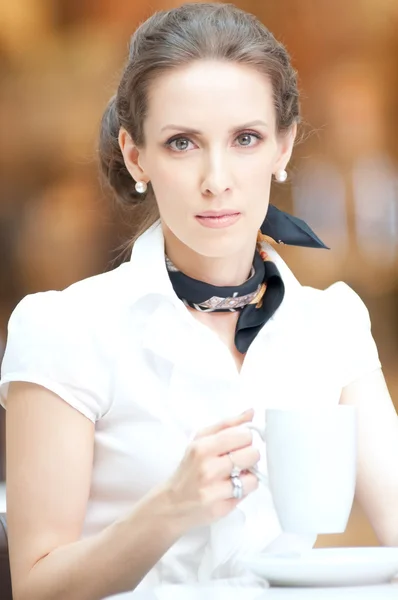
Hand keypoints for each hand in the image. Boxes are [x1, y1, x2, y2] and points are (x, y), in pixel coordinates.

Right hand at [164, 409, 259, 531]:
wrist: (170, 504)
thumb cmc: (188, 469)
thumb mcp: (200, 440)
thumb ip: (227, 425)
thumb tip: (251, 413)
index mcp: (202, 447)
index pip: (243, 435)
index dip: (245, 439)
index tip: (239, 443)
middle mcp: (207, 469)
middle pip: (252, 454)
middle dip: (249, 456)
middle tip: (237, 460)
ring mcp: (214, 491)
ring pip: (253, 477)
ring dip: (247, 476)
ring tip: (234, 476)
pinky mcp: (221, 509)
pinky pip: (246, 494)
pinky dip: (242, 490)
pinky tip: (229, 488)